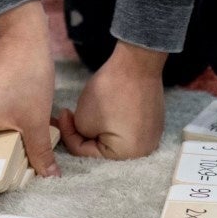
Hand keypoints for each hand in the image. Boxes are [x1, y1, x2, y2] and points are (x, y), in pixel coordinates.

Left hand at [56, 42, 166, 159]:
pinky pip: (127, 127)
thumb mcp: (83, 119)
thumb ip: (78, 134)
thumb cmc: (109, 92)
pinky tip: (108, 106)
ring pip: (114, 137)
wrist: (137, 63)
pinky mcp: (153, 122)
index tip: (63, 114)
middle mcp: (144, 151)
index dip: (68, 133)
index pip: (86, 151)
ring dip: (99, 126)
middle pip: (102, 147)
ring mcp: (151, 136)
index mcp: (126, 154)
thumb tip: (81, 133)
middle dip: (85, 131)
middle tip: (71, 116)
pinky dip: (114, 119)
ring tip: (90, 109)